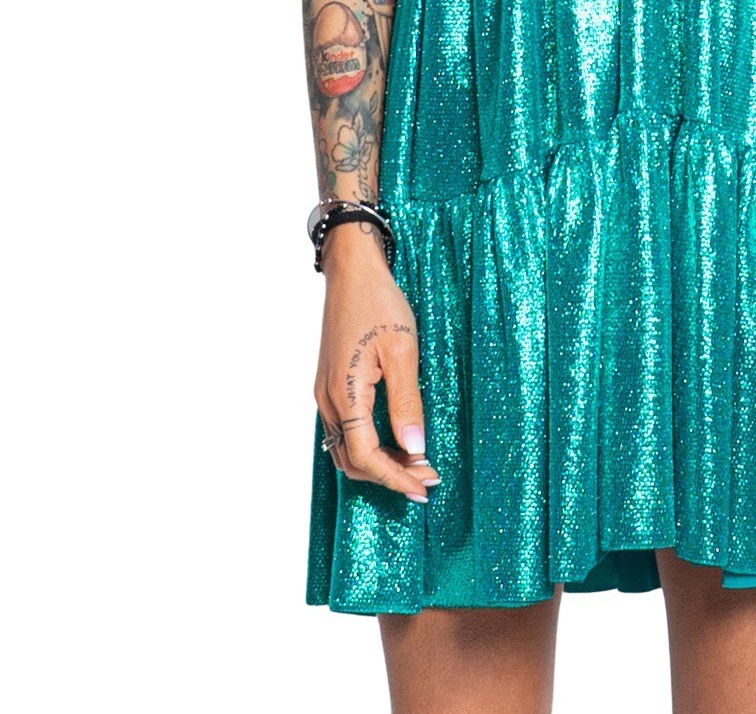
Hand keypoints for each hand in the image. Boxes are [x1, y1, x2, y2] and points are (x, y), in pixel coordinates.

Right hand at [314, 232, 441, 500]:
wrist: (352, 272)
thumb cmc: (379, 303)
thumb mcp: (403, 351)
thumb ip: (407, 402)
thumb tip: (414, 447)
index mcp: (344, 393)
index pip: (366, 456)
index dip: (395, 476)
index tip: (425, 486)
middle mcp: (327, 399)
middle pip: (353, 460)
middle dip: (389, 475)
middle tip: (426, 478)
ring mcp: (325, 392)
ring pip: (346, 448)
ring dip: (378, 463)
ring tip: (415, 463)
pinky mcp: (330, 384)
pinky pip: (344, 429)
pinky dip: (368, 444)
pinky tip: (394, 440)